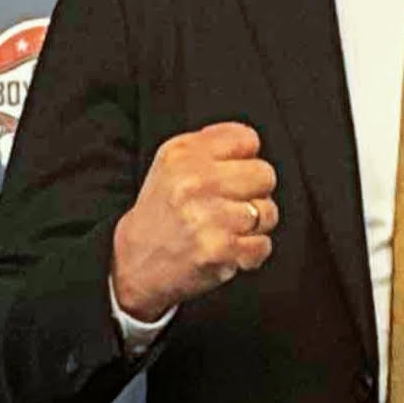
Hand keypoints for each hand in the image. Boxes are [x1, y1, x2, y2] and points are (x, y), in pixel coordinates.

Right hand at [110, 121, 278, 320]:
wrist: (135, 262)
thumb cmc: (162, 212)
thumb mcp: (171, 163)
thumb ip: (211, 143)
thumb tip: (250, 142)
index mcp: (183, 155)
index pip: (247, 140)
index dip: (245, 160)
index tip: (231, 176)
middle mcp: (194, 182)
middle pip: (265, 175)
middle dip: (256, 191)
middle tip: (233, 204)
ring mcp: (208, 217)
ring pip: (268, 212)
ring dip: (255, 225)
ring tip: (228, 228)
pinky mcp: (220, 250)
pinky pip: (263, 245)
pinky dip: (251, 251)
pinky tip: (229, 249)